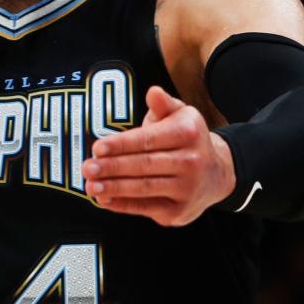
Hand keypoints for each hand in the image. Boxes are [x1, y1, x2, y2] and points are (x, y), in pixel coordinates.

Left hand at [80, 84, 236, 226]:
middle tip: (87, 168)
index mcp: (188, 133)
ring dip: (114, 188)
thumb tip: (153, 92)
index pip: (148, 139)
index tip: (98, 147)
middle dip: (112, 167)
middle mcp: (191, 161)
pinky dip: (122, 204)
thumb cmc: (187, 141)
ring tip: (91, 185)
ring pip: (143, 188)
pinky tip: (104, 199)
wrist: (216, 175)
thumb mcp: (180, 116)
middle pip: (144, 165)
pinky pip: (145, 207)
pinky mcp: (178, 211)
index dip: (121, 144)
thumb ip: (163, 104)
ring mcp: (186, 188)